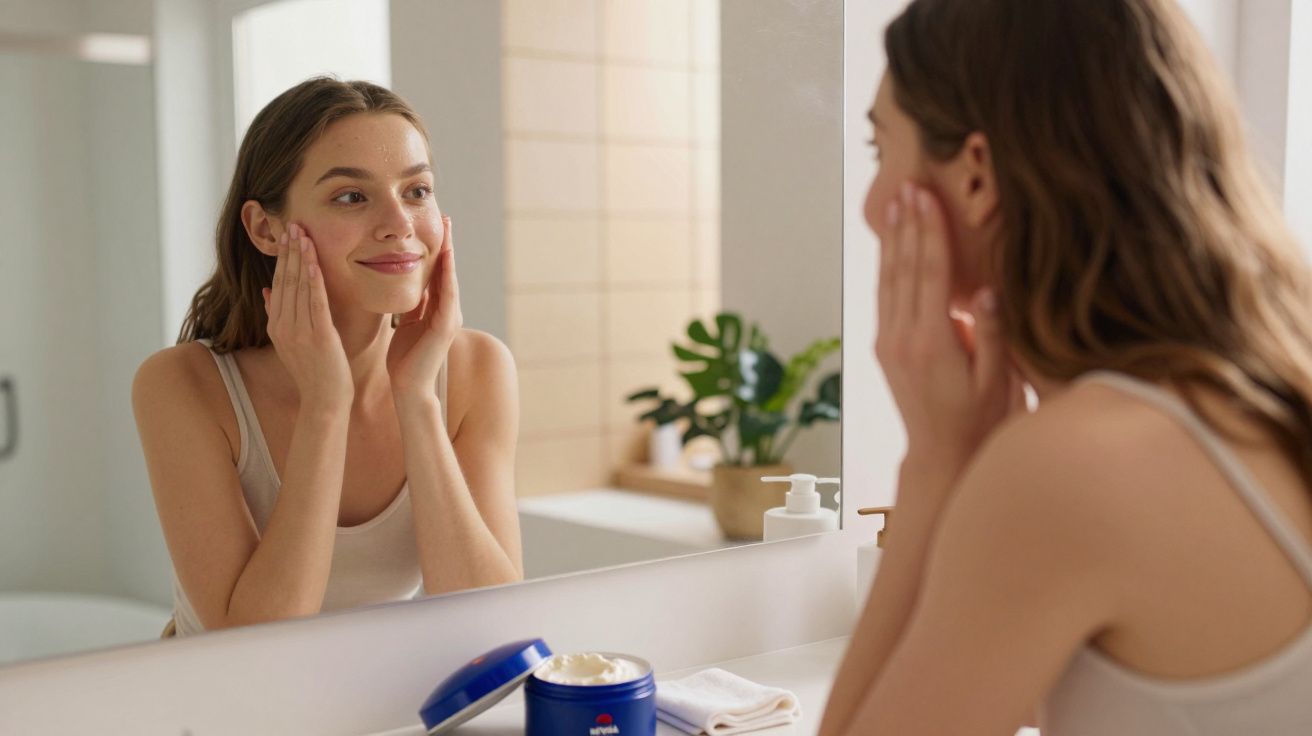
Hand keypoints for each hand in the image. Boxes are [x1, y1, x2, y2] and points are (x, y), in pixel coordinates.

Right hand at [262, 223, 353, 408]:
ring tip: (301, 233)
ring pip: (297, 286)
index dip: (281, 258)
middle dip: (288, 251)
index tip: (286, 236)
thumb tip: (266, 291)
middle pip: (284, 280)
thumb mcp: (290, 343)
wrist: (324, 401)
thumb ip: (278, 316)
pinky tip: (313, 260)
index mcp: (276, 325)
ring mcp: (299, 330)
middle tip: (292, 224)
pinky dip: (313, 278)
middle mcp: (283, 325)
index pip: (277, 284)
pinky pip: (314, 300)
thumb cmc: (314, 372)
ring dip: (300, 258)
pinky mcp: (317, 335)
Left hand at [387, 215, 460, 405]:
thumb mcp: (405, 324)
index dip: (437, 250)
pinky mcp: (446, 325)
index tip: (434, 227)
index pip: (437, 273)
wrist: (408, 386)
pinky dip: (447, 273)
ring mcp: (450, 317)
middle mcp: (448, 310)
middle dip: (447, 243)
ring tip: (448, 229)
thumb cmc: (404, 359)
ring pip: (450, 277)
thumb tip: (406, 290)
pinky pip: (447, 293)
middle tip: (446, 218)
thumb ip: (410, 308)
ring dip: (449, 252)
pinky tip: (445, 255)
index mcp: (436, 309)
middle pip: (447, 270)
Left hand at [874, 183, 1024, 479]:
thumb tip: (985, 290)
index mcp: (932, 343)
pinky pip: (886, 297)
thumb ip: (992, 335)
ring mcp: (889, 342)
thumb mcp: (998, 381)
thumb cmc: (981, 421)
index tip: (927, 198)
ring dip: (893, 240)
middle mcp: (902, 339)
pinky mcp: (886, 347)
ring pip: (889, 280)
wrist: (943, 456)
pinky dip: (889, 266)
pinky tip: (893, 244)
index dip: (929, 233)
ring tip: (896, 204)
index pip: (929, 275)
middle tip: (906, 186)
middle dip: (907, 225)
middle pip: (903, 269)